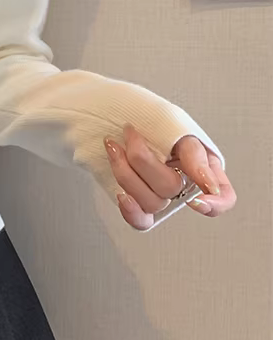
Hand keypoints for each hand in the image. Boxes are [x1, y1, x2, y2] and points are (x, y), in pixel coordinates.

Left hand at [103, 124, 236, 230]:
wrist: (121, 119)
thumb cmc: (154, 122)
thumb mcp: (181, 128)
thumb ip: (195, 154)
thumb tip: (208, 185)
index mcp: (202, 168)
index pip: (224, 196)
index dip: (216, 204)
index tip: (195, 199)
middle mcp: (184, 186)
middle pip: (172, 191)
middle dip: (145, 161)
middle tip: (131, 135)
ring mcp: (161, 196)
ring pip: (151, 203)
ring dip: (126, 173)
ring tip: (114, 147)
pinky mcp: (140, 204)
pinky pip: (140, 221)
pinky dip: (130, 211)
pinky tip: (122, 195)